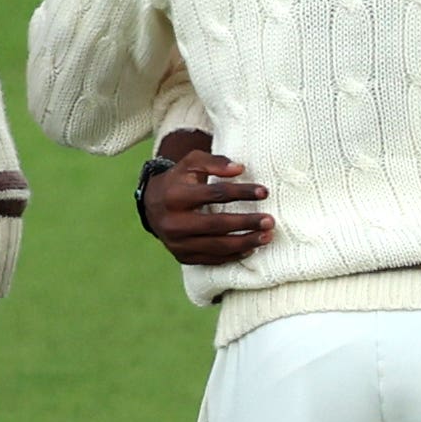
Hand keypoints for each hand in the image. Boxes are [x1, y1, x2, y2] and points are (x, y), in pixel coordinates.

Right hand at [136, 127, 272, 265]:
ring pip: (216, 246)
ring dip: (245, 243)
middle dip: (247, 223)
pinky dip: (233, 255)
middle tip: (269, 221)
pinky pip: (212, 259)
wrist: (151, 206)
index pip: (215, 194)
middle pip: (217, 224)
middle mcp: (173, 222)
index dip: (241, 193)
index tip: (264, 192)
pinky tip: (250, 248)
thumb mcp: (191, 163)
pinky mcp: (181, 256)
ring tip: (266, 237)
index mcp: (175, 196)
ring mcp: (176, 242)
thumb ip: (214, 162)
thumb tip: (239, 169)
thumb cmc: (178, 180)